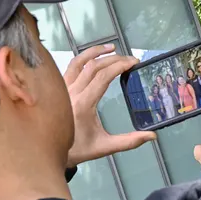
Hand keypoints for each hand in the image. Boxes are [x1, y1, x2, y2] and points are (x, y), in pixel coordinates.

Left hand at [64, 45, 156, 167]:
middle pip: (94, 66)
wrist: (49, 152)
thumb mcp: (104, 147)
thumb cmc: (77, 149)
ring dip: (96, 51)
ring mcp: (63, 88)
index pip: (103, 76)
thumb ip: (129, 141)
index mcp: (83, 104)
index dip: (120, 65)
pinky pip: (71, 67)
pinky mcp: (58, 87)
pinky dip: (83, 57)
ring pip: (78, 61)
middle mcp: (71, 92)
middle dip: (114, 59)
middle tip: (130, 59)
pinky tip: (94, 57)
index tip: (133, 63)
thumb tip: (152, 136)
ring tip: (112, 48)